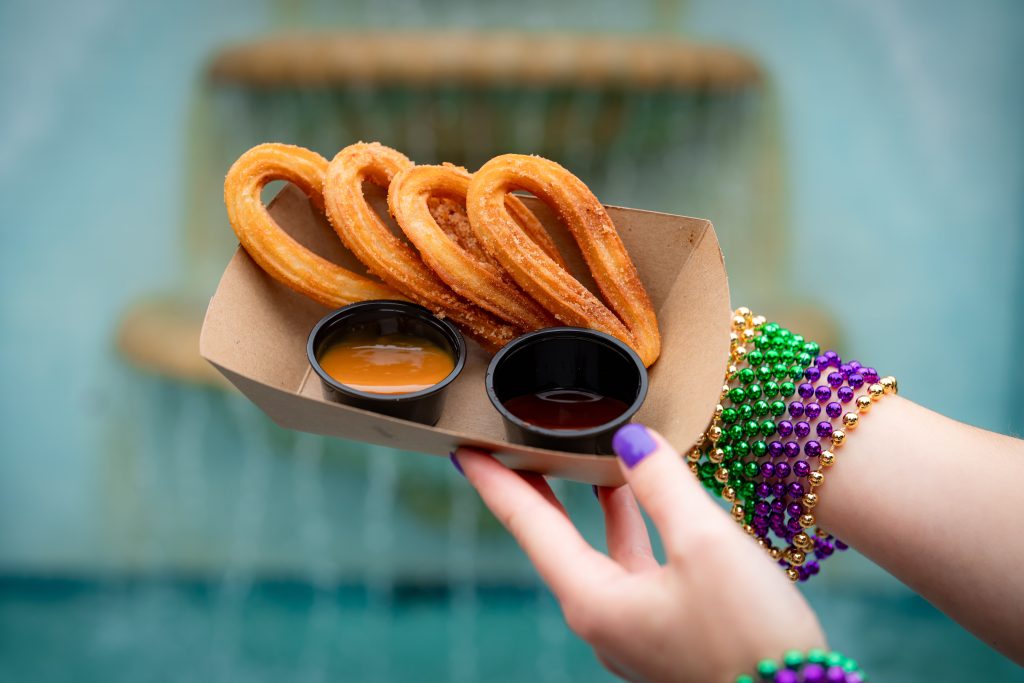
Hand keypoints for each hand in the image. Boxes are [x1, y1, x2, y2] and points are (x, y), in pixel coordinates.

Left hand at [454, 424, 825, 682]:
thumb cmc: (751, 639)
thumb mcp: (706, 546)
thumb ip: (662, 485)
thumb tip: (630, 438)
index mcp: (592, 599)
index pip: (527, 523)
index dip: (493, 480)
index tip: (462, 447)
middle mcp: (600, 618)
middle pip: (552, 537)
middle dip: (533, 486)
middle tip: (511, 441)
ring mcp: (631, 630)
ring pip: (596, 551)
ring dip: (590, 502)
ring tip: (586, 453)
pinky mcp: (662, 634)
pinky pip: (631, 568)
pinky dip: (630, 528)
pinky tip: (647, 502)